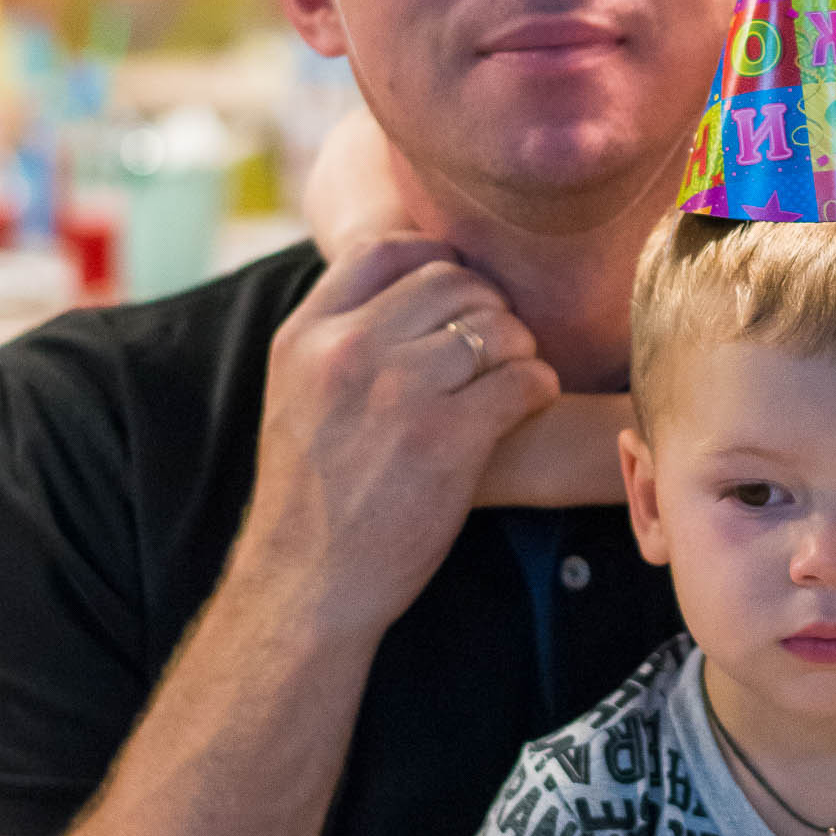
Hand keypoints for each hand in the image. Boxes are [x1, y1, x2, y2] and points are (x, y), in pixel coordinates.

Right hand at [239, 237, 558, 645]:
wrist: (305, 585)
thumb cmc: (312, 496)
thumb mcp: (297, 395)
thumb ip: (339, 337)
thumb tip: (408, 284)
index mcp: (306, 335)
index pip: (385, 250)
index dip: (436, 259)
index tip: (458, 292)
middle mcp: (348, 350)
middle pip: (451, 280)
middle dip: (487, 306)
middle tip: (495, 345)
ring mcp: (399, 390)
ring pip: (495, 326)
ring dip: (518, 348)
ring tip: (512, 376)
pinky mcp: (447, 437)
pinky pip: (522, 378)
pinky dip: (537, 386)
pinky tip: (527, 404)